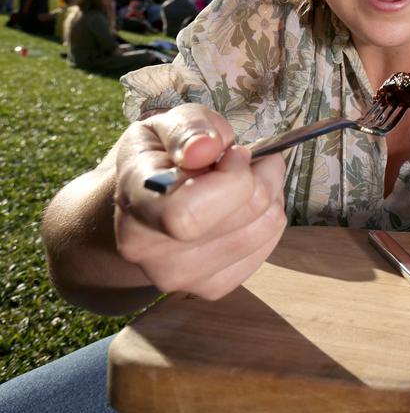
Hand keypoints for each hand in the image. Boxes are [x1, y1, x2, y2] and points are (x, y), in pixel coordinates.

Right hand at [113, 104, 287, 300]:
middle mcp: (149, 249)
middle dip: (262, 174)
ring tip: (242, 181)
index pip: (190, 212)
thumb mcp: (165, 125)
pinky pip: (269, 245)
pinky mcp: (211, 287)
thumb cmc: (158, 158)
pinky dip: (268, 218)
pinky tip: (241, 207)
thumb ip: (188, 128)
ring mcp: (179, 276)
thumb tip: (207, 147)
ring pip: (267, 226)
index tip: (234, 152)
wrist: (140, 205)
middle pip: (248, 211)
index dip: (231, 177)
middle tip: (246, 158)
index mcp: (135, 200)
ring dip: (270, 194)